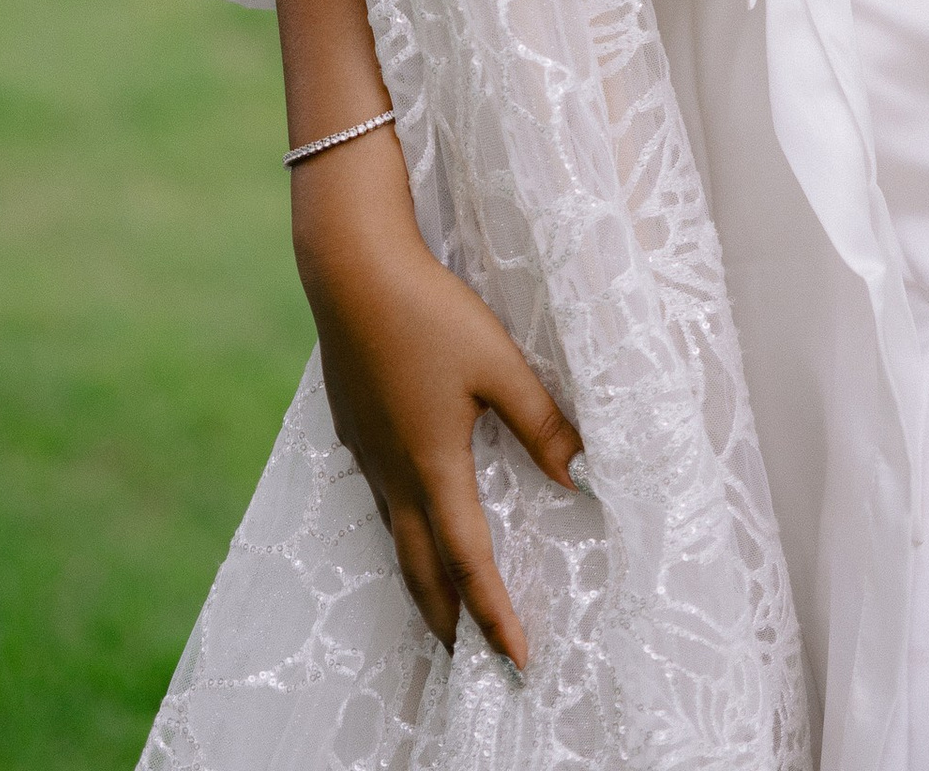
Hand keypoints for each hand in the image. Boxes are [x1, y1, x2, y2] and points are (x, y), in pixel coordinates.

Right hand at [295, 158, 584, 673]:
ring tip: (444, 609)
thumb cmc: (429, 311)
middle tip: (472, 660)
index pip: (469, 562)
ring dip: (422, 581)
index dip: (495, 615)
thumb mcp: (497, 362)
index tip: (518, 659)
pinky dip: (401, 533)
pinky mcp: (355, 429)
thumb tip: (577, 473)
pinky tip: (410, 519)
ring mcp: (368, 453)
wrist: (351, 269)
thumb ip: (540, 420)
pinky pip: (380, 500)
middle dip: (449, 622)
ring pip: (395, 538)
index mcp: (434, 465)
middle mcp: (395, 473)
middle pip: (420, 571)